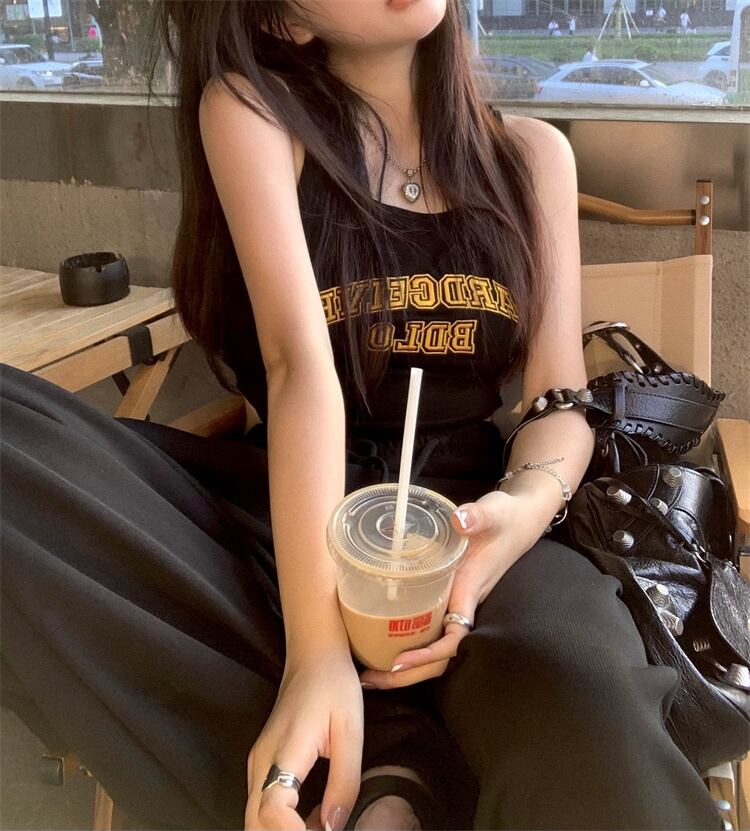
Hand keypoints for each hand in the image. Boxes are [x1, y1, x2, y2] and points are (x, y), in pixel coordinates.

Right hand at [245, 652, 363, 830]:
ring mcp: (258, 761)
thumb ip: (344, 781)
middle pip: (256, 823)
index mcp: (285, 751)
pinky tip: (310, 818)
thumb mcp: (350, 731)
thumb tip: (333, 827)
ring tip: (320, 828)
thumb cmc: (334, 684)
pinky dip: (281, 821)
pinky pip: (262, 802)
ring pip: (255, 817)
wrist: (313, 653)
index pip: (271, 810)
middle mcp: (261, 761)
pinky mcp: (262, 760)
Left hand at [359, 490, 526, 689]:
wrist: (520, 518)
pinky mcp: (450, 595)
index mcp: (470, 591)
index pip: (454, 638)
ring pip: (434, 646)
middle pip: (440, 656)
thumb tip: (461, 519)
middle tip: (369, 680)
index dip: (428, 655)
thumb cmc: (506, 518)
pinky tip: (382, 640)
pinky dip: (408, 642)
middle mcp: (463, 604)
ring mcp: (457, 602)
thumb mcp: (493, 513)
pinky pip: (430, 628)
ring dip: (405, 666)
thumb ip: (477, 516)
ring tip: (370, 673)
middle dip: (407, 674)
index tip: (398, 660)